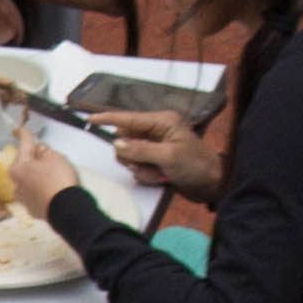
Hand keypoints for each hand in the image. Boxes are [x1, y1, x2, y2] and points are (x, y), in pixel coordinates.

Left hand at [2, 127, 82, 219]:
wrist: (64, 209)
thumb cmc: (58, 180)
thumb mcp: (54, 157)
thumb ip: (44, 151)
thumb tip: (39, 150)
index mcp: (19, 166)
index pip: (22, 144)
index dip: (23, 134)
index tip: (17, 129)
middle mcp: (16, 182)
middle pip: (24, 164)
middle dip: (33, 157)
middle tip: (47, 154)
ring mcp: (23, 197)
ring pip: (29, 179)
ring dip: (37, 174)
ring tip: (54, 173)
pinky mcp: (31, 208)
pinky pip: (35, 192)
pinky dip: (42, 188)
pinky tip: (52, 188)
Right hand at [96, 106, 219, 196]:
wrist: (211, 184)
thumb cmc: (195, 166)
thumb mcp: (168, 156)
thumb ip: (140, 149)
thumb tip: (117, 144)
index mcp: (162, 122)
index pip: (129, 119)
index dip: (109, 118)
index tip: (91, 118)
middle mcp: (156, 131)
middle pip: (125, 140)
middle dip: (131, 156)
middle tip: (146, 165)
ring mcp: (154, 146)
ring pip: (129, 156)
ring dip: (139, 168)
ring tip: (158, 173)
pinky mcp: (154, 160)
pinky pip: (137, 167)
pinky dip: (145, 174)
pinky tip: (160, 177)